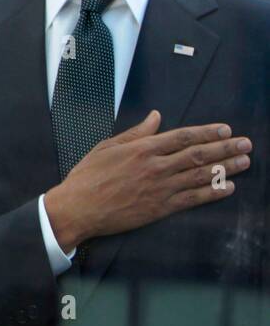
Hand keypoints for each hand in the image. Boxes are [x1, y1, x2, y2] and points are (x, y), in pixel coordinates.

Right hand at [44, 111, 251, 250]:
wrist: (78, 208)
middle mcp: (155, 167)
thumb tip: (156, 117)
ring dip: (226, 168)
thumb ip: (136, 133)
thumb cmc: (88, 177)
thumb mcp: (107, 147)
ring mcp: (160, 188)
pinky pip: (193, 199)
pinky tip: (228, 187)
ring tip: (244, 162)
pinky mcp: (160, 208)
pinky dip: (213, 192)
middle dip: (225, 148)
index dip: (207, 132)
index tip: (225, 130)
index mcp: (142, 149)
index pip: (183, 137)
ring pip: (201, 175)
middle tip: (246, 144)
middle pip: (198, 154)